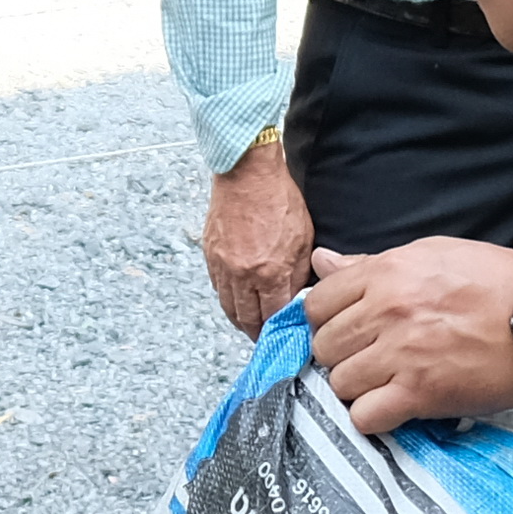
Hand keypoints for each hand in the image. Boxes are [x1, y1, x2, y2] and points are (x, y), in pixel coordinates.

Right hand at [197, 135, 314, 334]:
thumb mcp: (303, 239)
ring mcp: (222, 266)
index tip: (284, 338)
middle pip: (247, 319)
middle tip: (265, 340)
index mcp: (269, 272)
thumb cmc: (279, 199)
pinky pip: (217, 289)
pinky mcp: (210, 254)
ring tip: (250, 327)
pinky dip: (227, 300)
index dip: (279, 331)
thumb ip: (298, 273)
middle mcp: (242, 274)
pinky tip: (236, 302)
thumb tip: (295, 297)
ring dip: (240, 322)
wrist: (247, 172)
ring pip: (229, 308)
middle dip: (257, 334)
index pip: (273, 316)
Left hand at [304, 237, 512, 434]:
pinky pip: (366, 416)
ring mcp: (401, 354)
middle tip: (370, 358)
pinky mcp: (421, 393)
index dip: (329, 319)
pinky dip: (374, 417)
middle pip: (325, 346)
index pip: (317, 302)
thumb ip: (372, 263)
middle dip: (342, 355)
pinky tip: (395, 406)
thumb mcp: (434, 254)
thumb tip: (322, 262)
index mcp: (387, 273)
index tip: (349, 329)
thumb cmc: (499, 282)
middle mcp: (387, 311)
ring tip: (386, 383)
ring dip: (358, 387)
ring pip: (340, 383)